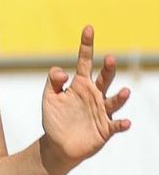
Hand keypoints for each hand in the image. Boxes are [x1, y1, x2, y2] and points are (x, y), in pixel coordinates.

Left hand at [42, 25, 130, 169]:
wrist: (59, 145)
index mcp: (80, 84)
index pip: (84, 61)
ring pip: (114, 101)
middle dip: (108, 69)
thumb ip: (53, 82)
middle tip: (109, 59)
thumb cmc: (55, 118)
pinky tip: (125, 122)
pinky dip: (121, 124)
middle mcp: (94, 95)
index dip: (86, 45)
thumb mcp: (49, 98)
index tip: (88, 28)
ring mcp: (102, 111)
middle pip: (104, 78)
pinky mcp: (106, 129)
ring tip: (125, 91)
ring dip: (121, 97)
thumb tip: (62, 72)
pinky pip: (116, 125)